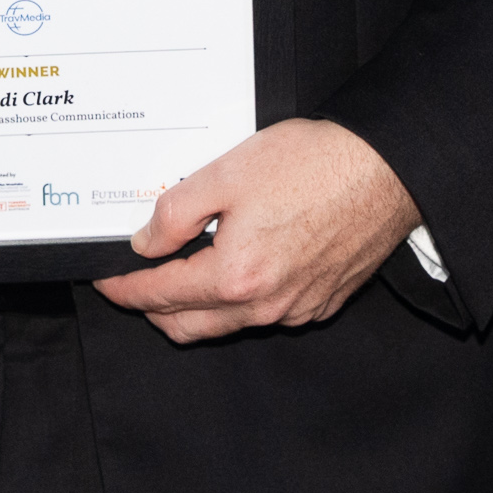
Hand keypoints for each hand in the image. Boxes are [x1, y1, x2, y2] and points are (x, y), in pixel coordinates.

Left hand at [93, 118, 419, 344]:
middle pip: (187, 326)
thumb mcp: (226, 174)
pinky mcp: (321, 302)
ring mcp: (296, 309)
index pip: (159, 296)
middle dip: (151, 308)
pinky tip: (236, 265)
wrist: (386, 170)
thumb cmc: (314, 165)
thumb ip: (175, 213)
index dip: (124, 288)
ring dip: (195, 306)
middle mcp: (266, 305)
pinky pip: (266, 314)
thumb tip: (144, 244)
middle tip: (134, 280)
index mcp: (236, 276)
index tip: (106, 279)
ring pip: (226, 324)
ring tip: (182, 267)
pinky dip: (239, 300)